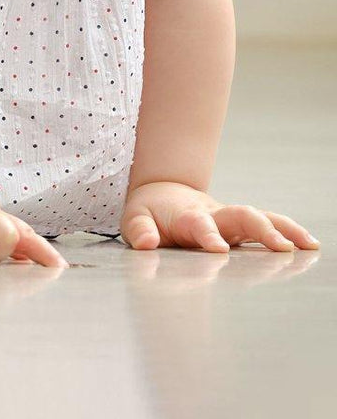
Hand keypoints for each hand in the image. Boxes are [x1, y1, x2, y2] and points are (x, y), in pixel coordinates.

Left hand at [120, 181, 320, 252]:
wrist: (163, 192)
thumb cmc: (149, 211)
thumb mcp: (135, 218)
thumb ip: (140, 230)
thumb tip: (147, 243)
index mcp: (187, 216)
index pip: (199, 224)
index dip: (208, 234)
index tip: (219, 249)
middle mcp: (214, 215)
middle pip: (240, 216)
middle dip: (260, 229)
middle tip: (281, 248)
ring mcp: (230, 220)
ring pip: (260, 218)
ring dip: (284, 230)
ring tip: (308, 246)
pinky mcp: (240, 227)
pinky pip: (267, 226)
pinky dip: (288, 233)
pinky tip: (308, 246)